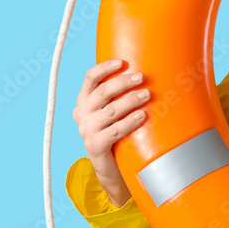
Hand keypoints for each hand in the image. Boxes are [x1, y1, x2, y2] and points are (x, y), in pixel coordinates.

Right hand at [71, 58, 149, 207]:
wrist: (110, 166)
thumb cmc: (116, 131)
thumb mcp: (114, 111)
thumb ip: (119, 94)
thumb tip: (145, 73)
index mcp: (84, 100)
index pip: (90, 77)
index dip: (105, 68)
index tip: (122, 62)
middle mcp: (82, 113)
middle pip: (103, 92)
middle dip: (124, 83)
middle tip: (142, 78)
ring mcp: (86, 130)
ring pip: (111, 111)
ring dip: (130, 101)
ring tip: (147, 95)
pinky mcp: (94, 146)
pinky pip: (115, 131)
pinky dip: (129, 122)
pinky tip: (142, 116)